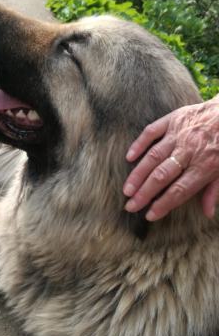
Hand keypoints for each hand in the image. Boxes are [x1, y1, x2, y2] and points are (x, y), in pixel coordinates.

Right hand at [123, 95, 218, 220]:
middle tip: (130, 206)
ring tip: (127, 190)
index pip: (180, 190)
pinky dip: (139, 144)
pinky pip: (152, 132)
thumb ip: (215, 190)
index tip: (150, 215)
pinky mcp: (173, 120)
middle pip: (162, 176)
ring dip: (138, 174)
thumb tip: (208, 213)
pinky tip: (129, 157)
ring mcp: (178, 135)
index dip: (163, 204)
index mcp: (204, 166)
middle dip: (144, 193)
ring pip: (153, 157)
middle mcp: (188, 151)